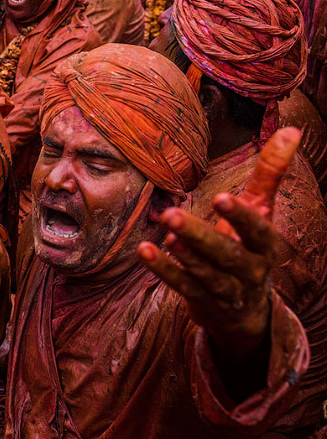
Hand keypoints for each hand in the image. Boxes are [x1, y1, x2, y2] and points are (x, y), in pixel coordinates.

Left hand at [138, 128, 301, 361]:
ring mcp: (227, 290)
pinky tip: (145, 251)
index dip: (241, 216)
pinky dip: (165, 270)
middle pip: (226, 254)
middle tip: (170, 215)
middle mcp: (250, 270)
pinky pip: (183, 287)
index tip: (222, 197)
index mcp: (265, 245)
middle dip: (200, 236)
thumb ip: (271, 172)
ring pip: (206, 274)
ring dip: (184, 255)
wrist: (244, 309)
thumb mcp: (261, 210)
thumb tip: (292, 129)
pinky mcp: (203, 302)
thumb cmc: (249, 245)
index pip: (257, 231)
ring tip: (163, 233)